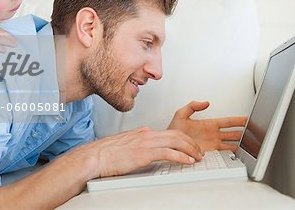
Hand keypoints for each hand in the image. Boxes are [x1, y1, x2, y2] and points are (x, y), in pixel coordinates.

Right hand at [70, 127, 202, 178]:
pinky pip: (168, 153)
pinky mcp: (144, 153)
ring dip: (190, 149)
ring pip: (176, 141)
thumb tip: (143, 145)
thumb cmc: (105, 153)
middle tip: (199, 151)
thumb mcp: (124, 144)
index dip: (182, 139)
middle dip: (191, 142)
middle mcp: (146, 134)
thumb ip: (136, 142)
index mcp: (142, 132)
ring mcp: (146, 143)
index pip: (168, 132)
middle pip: (176, 134)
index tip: (189, 146)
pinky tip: (187, 162)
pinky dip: (181, 157)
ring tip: (197, 157)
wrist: (95, 156)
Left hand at [167, 101, 246, 151]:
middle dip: (244, 131)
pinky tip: (239, 153)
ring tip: (251, 142)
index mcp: (209, 124)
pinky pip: (224, 152)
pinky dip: (232, 152)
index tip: (247, 119)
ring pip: (231, 142)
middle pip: (233, 132)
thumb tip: (205, 102)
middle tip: (254, 131)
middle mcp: (213, 134)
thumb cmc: (173, 129)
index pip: (227, 122)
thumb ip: (192, 106)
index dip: (237, 120)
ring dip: (241, 142)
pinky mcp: (209, 152)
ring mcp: (212, 143)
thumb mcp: (181, 114)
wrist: (168, 143)